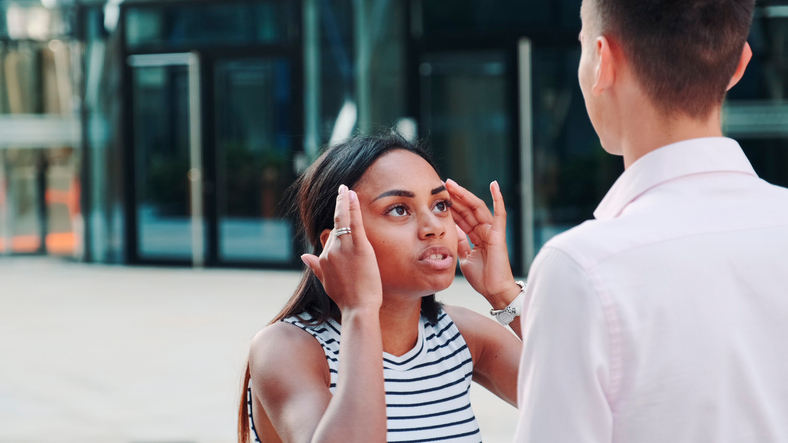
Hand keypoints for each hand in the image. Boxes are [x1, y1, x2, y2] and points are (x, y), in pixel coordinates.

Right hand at [301, 185, 382, 313]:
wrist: (358, 308)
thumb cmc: (346, 298)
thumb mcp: (327, 281)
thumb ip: (315, 266)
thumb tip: (304, 256)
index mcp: (324, 258)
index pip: (331, 237)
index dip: (338, 228)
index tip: (340, 209)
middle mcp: (330, 250)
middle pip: (336, 226)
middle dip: (340, 208)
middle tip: (341, 190)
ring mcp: (344, 248)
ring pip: (343, 220)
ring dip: (344, 201)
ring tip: (345, 189)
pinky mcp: (359, 247)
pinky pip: (354, 222)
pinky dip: (352, 207)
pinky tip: (351, 195)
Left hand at [446, 179, 520, 308]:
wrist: (493, 291)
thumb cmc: (481, 277)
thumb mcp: (463, 256)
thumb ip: (460, 242)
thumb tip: (451, 230)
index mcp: (475, 236)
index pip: (461, 217)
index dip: (450, 206)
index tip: (437, 196)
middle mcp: (483, 230)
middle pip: (467, 209)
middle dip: (454, 197)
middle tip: (442, 184)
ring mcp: (491, 231)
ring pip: (477, 208)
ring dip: (465, 195)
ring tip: (452, 184)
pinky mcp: (498, 234)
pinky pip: (499, 213)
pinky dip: (498, 199)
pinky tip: (494, 185)